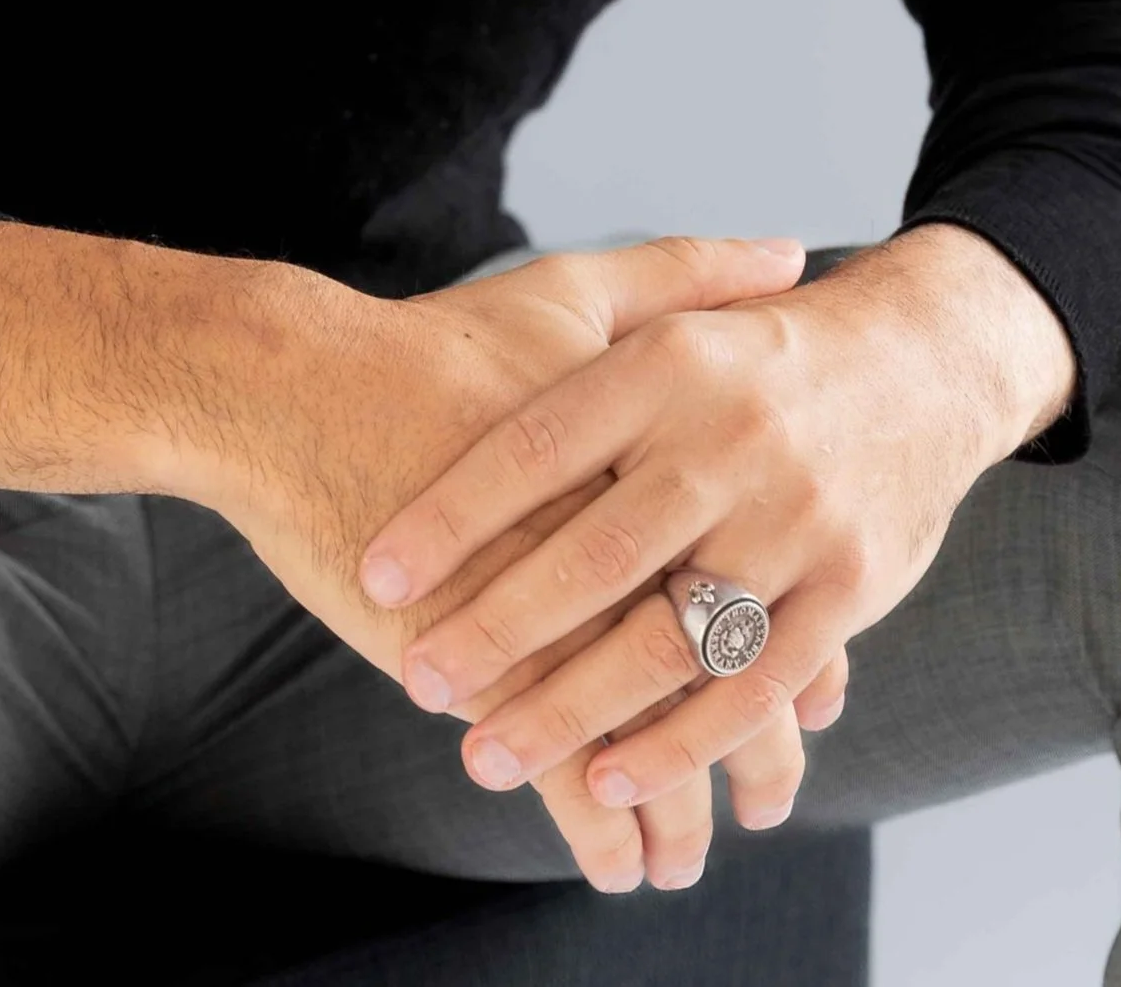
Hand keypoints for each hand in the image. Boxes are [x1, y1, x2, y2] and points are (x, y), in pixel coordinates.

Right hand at [200, 231, 832, 890]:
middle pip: (727, 672)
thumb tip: (787, 256)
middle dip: (756, 759)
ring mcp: (565, 614)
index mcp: (668, 458)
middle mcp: (635, 539)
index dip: (802, 652)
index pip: (765, 575)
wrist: (305, 387)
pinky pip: (577, 778)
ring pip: (661, 741)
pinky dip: (604, 829)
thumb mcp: (574, 292)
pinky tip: (618, 864)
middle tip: (768, 805)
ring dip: (681, 813)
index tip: (815, 703)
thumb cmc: (439, 343)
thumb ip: (689, 277)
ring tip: (684, 857)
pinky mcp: (494, 669)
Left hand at [355, 222, 1076, 890]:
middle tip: (422, 682)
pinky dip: (680, 746)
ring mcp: (795, 519)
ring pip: (669, 637)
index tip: (381, 573)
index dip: (454, 513)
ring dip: (573, 710)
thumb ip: (577, 340)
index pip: (537, 444)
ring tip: (490, 755)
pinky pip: (756, 687)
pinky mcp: (849, 589)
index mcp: (667, 364)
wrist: (921, 361)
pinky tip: (608, 783)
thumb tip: (450, 382)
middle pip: (595, 553)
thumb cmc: (756, 352)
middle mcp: (729, 439)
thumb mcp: (666, 315)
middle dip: (498, 630)